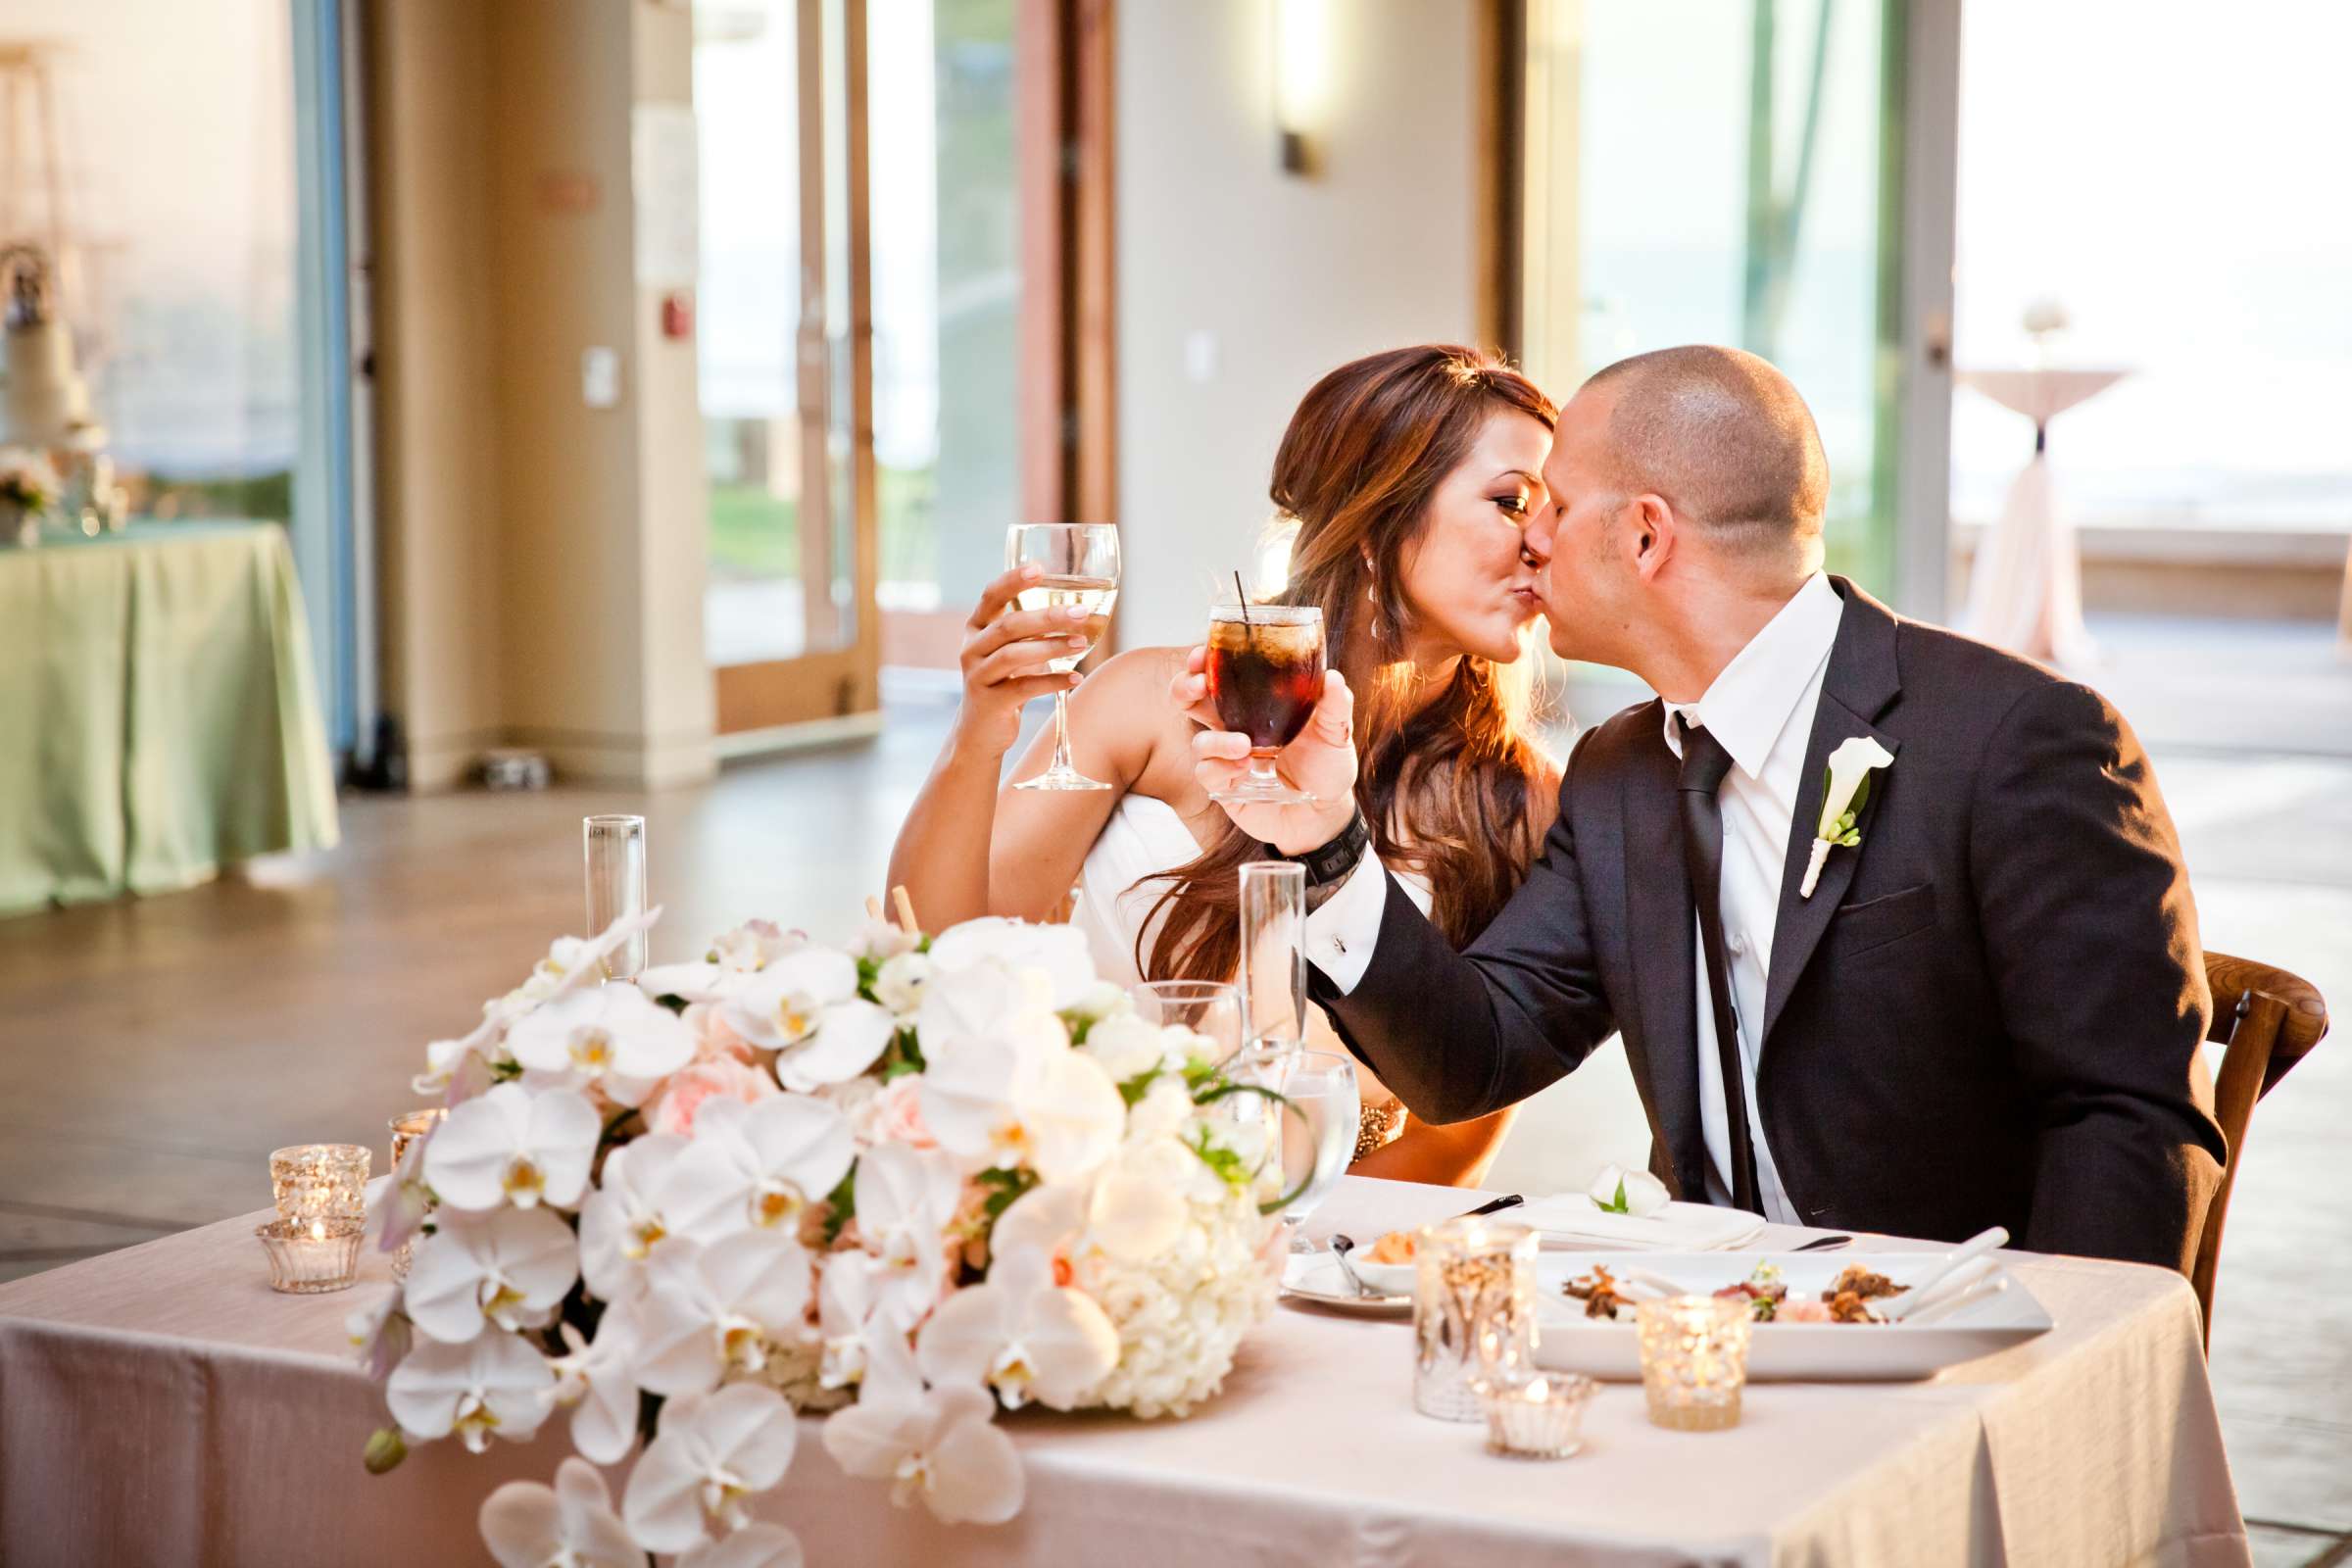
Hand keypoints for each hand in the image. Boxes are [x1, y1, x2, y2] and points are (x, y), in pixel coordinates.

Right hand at [950, 564, 1091, 755]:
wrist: (980, 731)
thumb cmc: (1004, 681)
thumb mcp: (1012, 650)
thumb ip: (1031, 629)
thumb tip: (1079, 608)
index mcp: (976, 628)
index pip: (991, 596)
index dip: (1013, 580)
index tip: (1039, 569)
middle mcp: (972, 648)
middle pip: (1009, 625)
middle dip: (1047, 617)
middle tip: (1080, 612)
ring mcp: (978, 676)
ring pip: (1015, 655)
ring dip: (1052, 647)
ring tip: (1082, 643)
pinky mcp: (990, 703)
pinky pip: (1024, 687)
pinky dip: (1053, 681)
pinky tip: (1075, 677)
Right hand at [1171, 648, 1358, 853]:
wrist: (1325, 815)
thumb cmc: (1326, 768)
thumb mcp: (1336, 734)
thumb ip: (1334, 706)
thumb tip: (1333, 678)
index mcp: (1256, 707)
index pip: (1220, 676)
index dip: (1203, 662)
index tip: (1201, 654)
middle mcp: (1235, 728)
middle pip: (1191, 701)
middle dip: (1184, 689)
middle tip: (1198, 686)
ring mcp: (1227, 758)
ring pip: (1199, 741)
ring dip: (1215, 740)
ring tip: (1244, 745)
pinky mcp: (1226, 787)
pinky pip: (1207, 773)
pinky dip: (1221, 768)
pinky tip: (1244, 769)